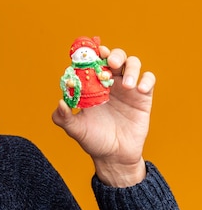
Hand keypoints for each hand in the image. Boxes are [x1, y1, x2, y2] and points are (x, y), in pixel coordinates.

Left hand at [51, 46, 154, 186]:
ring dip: (131, 67)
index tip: (90, 53)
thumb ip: (64, 118)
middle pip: (115, 57)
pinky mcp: (143, 97)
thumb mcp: (75, 130)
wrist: (114, 156)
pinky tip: (139, 89)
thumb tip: (60, 103)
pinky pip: (149, 79)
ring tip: (127, 84)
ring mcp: (127, 88)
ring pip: (133, 63)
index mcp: (93, 86)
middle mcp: (110, 83)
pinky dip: (146, 79)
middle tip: (110, 63)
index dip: (92, 54)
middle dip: (113, 55)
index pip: (93, 63)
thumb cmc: (93, 140)